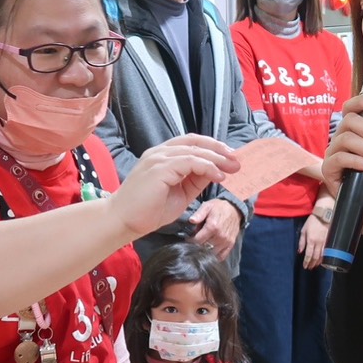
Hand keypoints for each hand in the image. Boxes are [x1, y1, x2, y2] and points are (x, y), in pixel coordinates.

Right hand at [109, 136, 237, 240]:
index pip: (191, 143)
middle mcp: (160, 153)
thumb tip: (216, 172)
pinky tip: (218, 176)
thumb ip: (196, 181)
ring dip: (216, 158)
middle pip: (195, 141)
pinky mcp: (159, 168)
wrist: (125, 221)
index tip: (230, 157)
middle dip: (219, 149)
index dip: (212, 147)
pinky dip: (207, 167)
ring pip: (194, 150)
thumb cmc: (148, 210)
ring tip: (232, 168)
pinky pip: (189, 162)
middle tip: (237, 159)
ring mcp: (158, 158)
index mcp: (163, 156)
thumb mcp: (181, 194)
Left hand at [189, 198, 241, 258]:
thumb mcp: (207, 206)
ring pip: (211, 253)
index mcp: (212, 227)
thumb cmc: (219, 207)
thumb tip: (191, 221)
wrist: (234, 209)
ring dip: (205, 251)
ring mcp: (226, 241)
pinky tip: (211, 251)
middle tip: (195, 241)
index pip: (197, 240)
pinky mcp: (231, 244)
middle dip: (197, 245)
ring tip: (203, 244)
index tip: (189, 238)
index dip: (191, 240)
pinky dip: (215, 256)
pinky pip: (222, 256)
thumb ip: (198, 214)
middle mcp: (220, 236)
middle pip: (204, 247)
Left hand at [299, 207, 329, 268]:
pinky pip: (327, 252)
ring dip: (318, 262)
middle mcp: (318, 243)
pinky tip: (322, 260)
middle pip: (315, 257)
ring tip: (315, 266)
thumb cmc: (312, 222)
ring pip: (322, 256)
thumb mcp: (304, 230)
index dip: (306, 262)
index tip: (305, 266)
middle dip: (312, 263)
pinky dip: (324, 257)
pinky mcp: (329, 241)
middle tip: (309, 268)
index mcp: (311, 240)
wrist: (323, 216)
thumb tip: (300, 251)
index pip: (308, 254)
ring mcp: (325, 242)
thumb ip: (302, 242)